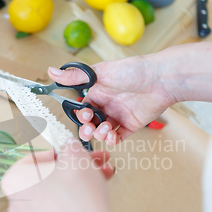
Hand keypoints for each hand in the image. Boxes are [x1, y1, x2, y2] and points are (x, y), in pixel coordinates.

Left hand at [0, 138, 115, 211]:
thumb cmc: (77, 195)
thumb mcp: (75, 156)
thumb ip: (69, 146)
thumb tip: (69, 147)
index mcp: (14, 181)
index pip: (36, 158)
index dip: (60, 152)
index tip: (76, 151)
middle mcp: (17, 204)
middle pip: (49, 176)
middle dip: (76, 166)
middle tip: (96, 160)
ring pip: (58, 194)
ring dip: (82, 181)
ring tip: (104, 174)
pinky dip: (79, 201)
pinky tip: (99, 193)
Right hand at [48, 39, 211, 144]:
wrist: (160, 79)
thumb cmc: (132, 70)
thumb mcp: (100, 72)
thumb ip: (75, 76)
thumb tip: (51, 71)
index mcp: (99, 92)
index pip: (83, 108)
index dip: (80, 115)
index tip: (83, 115)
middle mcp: (108, 105)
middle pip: (91, 123)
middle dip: (87, 129)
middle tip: (89, 129)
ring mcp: (119, 116)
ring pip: (103, 131)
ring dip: (100, 134)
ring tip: (106, 129)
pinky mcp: (131, 125)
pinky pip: (118, 137)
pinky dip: (113, 140)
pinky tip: (112, 137)